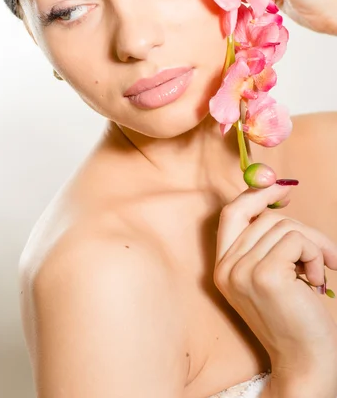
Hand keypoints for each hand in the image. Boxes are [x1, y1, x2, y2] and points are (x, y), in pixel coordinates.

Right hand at [214, 183, 336, 395]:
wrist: (305, 360)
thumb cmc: (295, 315)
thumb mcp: (268, 273)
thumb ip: (265, 239)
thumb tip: (278, 191)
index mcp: (223, 267)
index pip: (230, 213)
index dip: (255, 195)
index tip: (280, 188)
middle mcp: (226, 268)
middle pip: (265, 217)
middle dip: (302, 229)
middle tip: (326, 252)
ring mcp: (242, 271)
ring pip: (284, 226)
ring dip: (313, 245)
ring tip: (318, 272)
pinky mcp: (266, 275)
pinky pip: (297, 240)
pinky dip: (316, 254)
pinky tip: (317, 280)